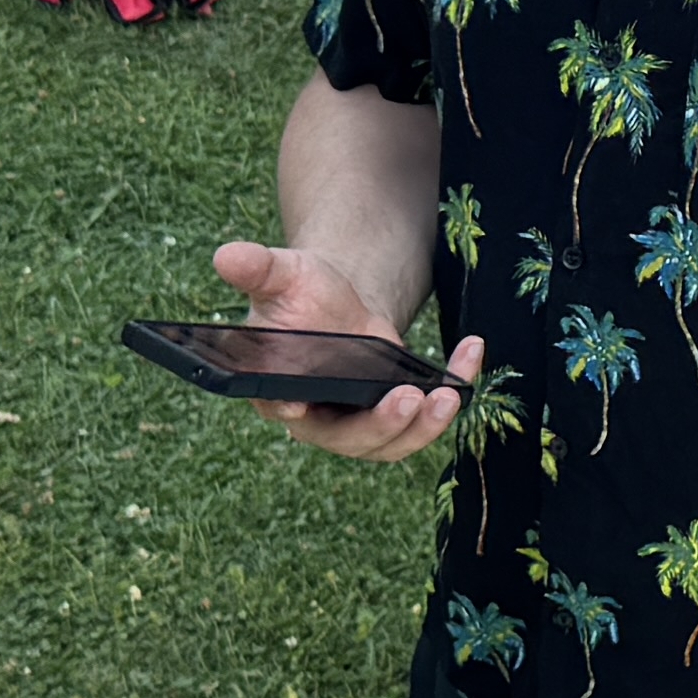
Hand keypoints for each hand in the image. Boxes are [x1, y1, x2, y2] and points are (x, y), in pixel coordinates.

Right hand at [201, 240, 483, 463]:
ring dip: (424, 426)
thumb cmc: (300, 294)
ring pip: (391, 441)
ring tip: (448, 396)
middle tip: (408, 399)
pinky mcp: (394, 414)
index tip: (300, 405)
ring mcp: (359, 423)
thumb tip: (226, 256)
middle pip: (349, 438)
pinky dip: (452, 391)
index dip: (293, 410)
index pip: (282, 408)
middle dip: (381, 425)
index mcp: (276, 390)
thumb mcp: (282, 275)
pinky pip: (424, 418)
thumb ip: (257, 269)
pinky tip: (471, 353)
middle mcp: (318, 418)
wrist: (337, 302)